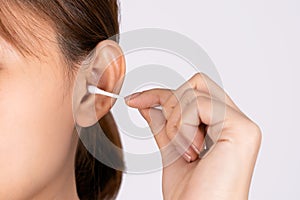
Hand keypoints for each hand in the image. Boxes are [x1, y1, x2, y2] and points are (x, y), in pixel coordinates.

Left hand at [125, 73, 261, 199]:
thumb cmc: (191, 195)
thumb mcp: (172, 152)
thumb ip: (164, 127)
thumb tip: (149, 105)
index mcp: (225, 129)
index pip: (194, 94)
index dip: (162, 94)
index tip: (135, 101)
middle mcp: (237, 124)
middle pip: (197, 84)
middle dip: (170, 103)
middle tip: (169, 134)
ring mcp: (242, 126)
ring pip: (194, 92)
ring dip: (175, 121)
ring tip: (184, 151)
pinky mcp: (241, 130)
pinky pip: (198, 104)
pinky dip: (182, 124)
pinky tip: (190, 150)